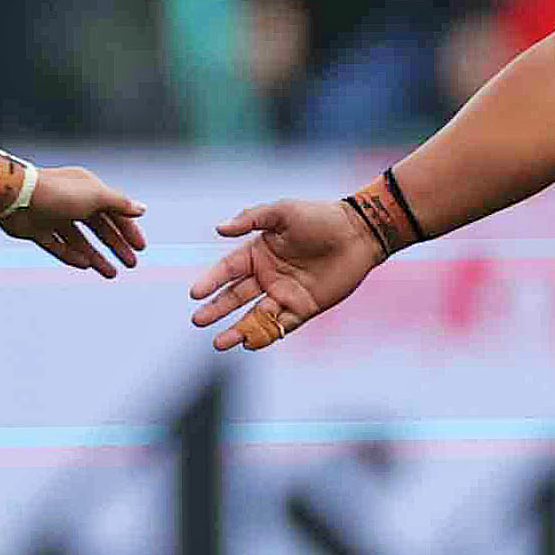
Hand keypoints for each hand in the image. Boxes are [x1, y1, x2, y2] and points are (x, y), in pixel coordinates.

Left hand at [0, 163, 147, 278]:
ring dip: (97, 257)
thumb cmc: (59, 193)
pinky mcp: (36, 230)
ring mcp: (53, 217)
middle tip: (131, 264)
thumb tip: (141, 209)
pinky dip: (71, 255)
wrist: (16, 197)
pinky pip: (57, 246)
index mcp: (87, 189)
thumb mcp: (96, 196)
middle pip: (99, 227)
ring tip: (111, 274)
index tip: (140, 247)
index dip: (128, 229)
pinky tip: (85, 265)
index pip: (114, 211)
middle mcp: (71, 202)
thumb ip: (120, 204)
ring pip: (80, 240)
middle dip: (116, 246)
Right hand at [189, 196, 387, 351]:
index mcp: (259, 252)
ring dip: (237, 329)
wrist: (359, 233)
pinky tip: (250, 342)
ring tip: (219, 343)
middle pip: (236, 296)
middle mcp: (268, 275)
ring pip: (255, 316)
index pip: (228, 270)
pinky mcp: (305, 307)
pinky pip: (281, 325)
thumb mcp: (283, 212)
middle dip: (216, 309)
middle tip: (198, 321)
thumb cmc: (320, 217)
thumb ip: (251, 219)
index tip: (195, 294)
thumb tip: (219, 229)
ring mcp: (285, 293)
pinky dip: (266, 335)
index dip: (211, 281)